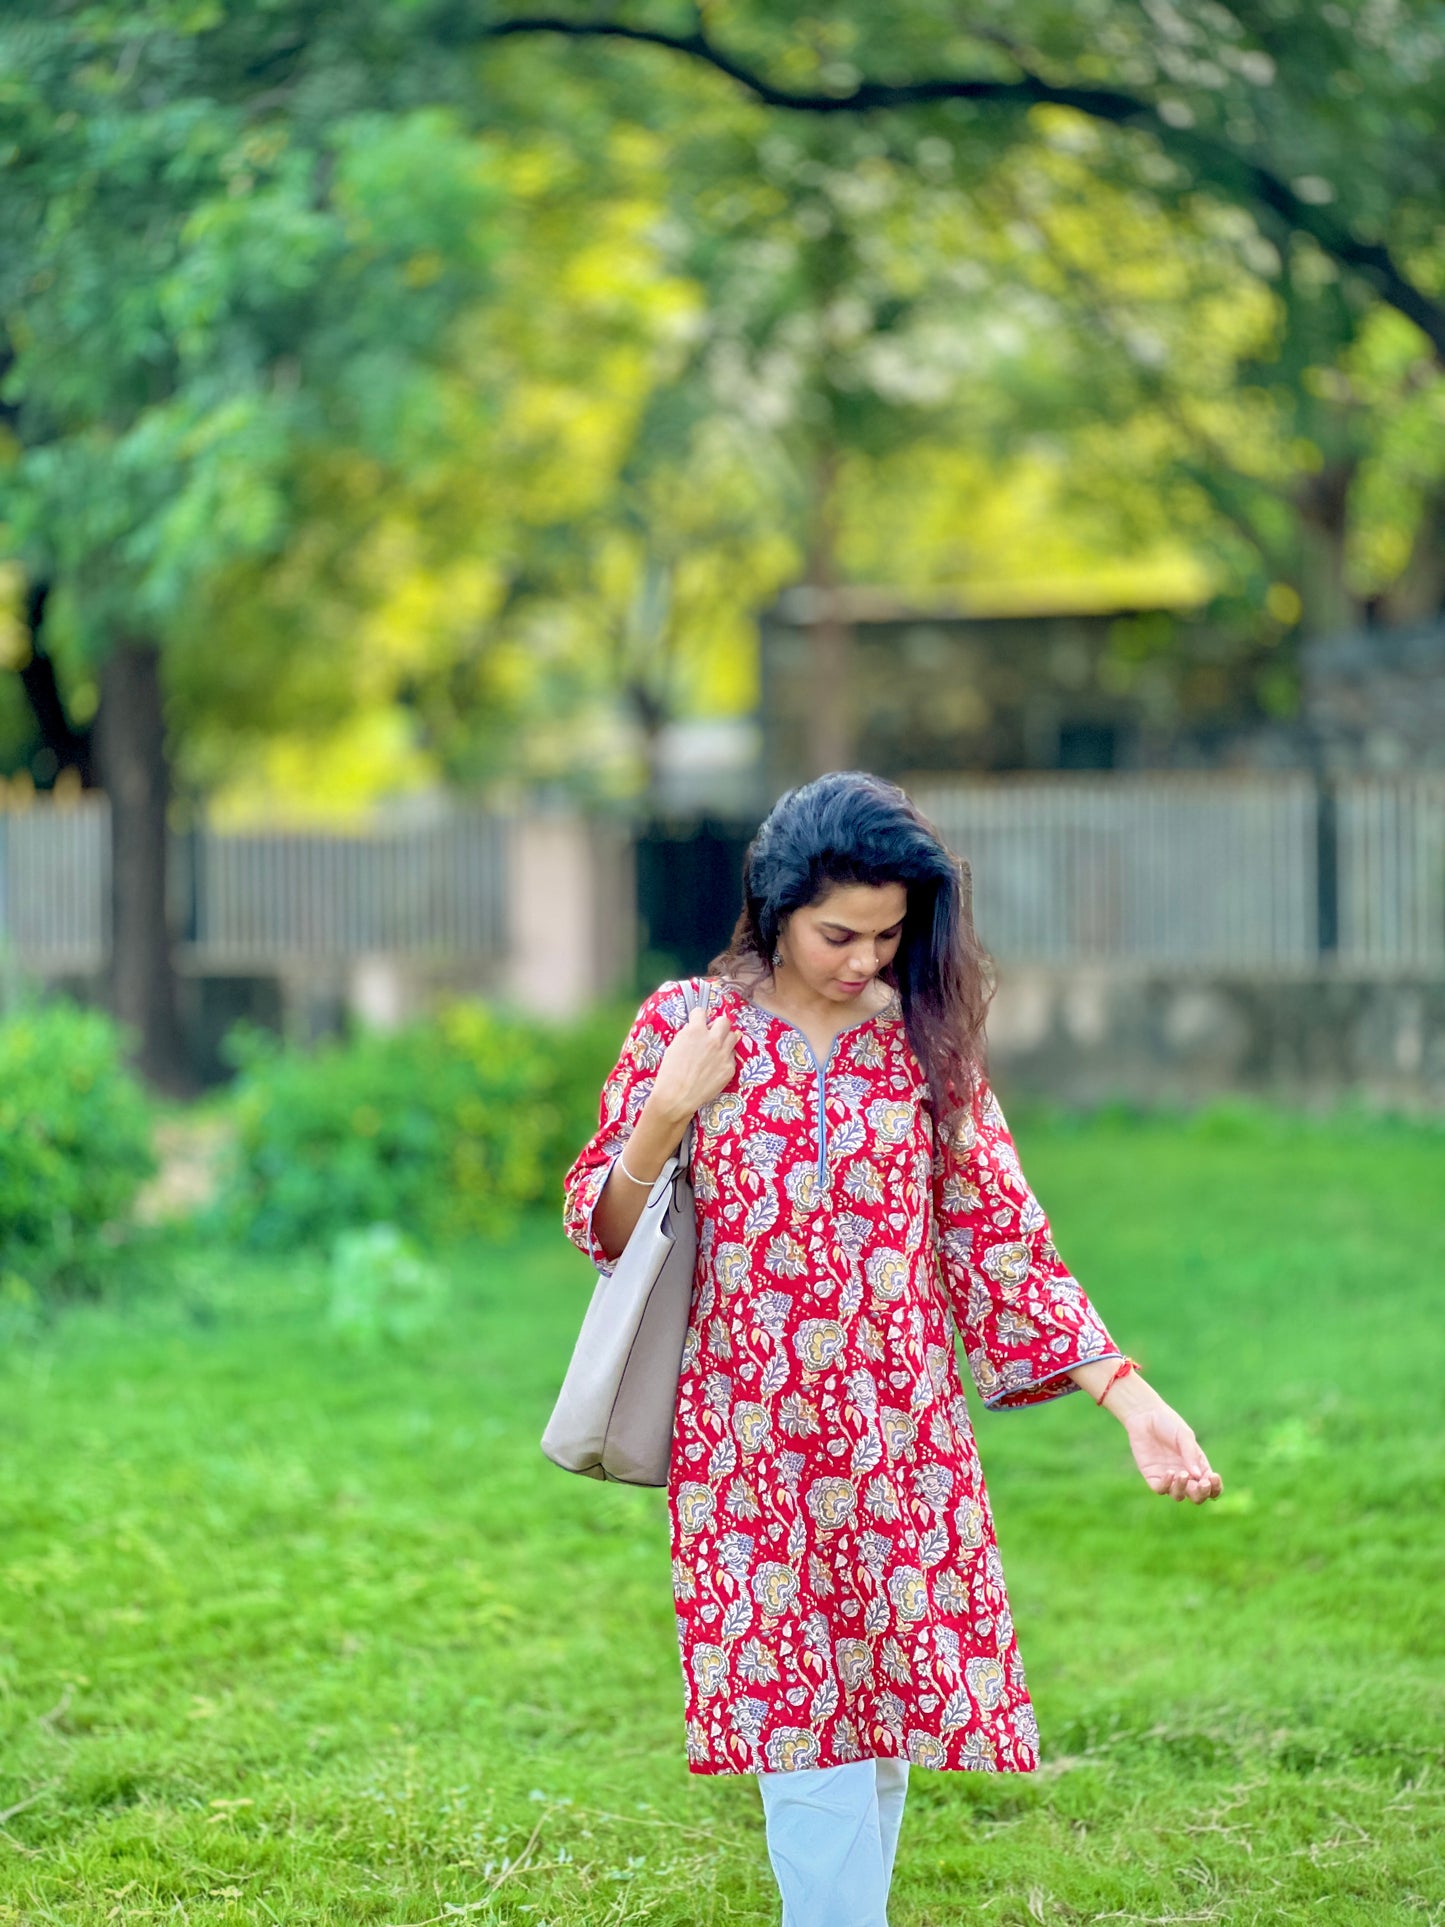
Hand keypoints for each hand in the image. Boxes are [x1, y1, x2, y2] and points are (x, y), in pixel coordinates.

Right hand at [648, 997, 737, 1127]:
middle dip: (718, 1025)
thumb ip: (687, 1035)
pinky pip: (732, 1056)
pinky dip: (725, 1058)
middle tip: (712, 1034)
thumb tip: (695, 1029)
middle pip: (724, 1021)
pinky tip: (716, 1066)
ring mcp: (723, 1053)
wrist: (677, 1097)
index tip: (698, 1022)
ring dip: (725, 1040)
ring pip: (733, 1036)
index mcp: (695, 1031)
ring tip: (717, 1049)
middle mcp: (712, 1039)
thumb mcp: (674, 1047)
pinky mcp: (730, 1068)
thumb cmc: (670, 1073)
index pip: (701, 1012)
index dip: (698, 1018)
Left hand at [1121, 1400, 1222, 1504]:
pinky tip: (1169, 1473)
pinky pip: (1160, 1489)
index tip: (1213, 1477)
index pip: (1211, 1486)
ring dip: (1183, 1489)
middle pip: (1197, 1496)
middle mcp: (1185, 1475)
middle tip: (1201, 1483)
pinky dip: (1166, 1485)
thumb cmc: (1168, 1423)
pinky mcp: (1152, 1476)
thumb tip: (1197, 1476)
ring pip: (1179, 1495)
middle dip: (1201, 1494)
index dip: (1215, 1487)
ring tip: (1182, 1474)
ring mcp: (1168, 1477)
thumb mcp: (1184, 1435)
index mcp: (1198, 1466)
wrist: (1144, 1415)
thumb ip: (1190, 1454)